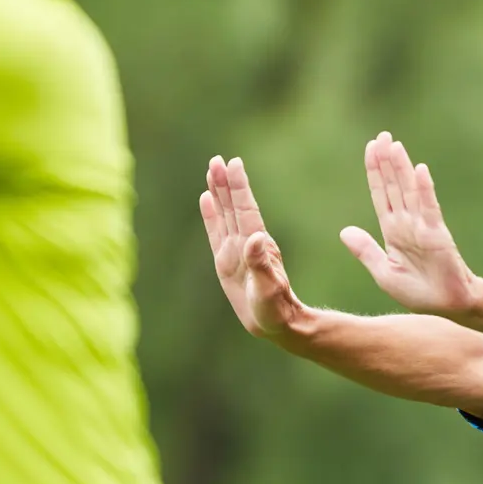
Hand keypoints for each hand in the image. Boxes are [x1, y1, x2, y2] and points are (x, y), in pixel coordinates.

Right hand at [201, 156, 308, 341]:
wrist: (276, 323)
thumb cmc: (274, 310)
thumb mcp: (269, 289)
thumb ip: (262, 264)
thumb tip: (255, 237)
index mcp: (254, 247)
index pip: (245, 210)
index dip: (239, 188)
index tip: (234, 164)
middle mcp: (245, 244)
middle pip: (234, 207)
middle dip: (226, 184)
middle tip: (217, 160)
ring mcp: (235, 251)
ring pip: (225, 215)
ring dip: (218, 193)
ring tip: (212, 170)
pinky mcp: (226, 261)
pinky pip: (216, 232)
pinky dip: (211, 215)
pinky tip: (206, 199)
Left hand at [339, 133, 480, 318]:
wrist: (446, 305)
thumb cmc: (418, 291)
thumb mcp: (383, 272)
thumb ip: (366, 250)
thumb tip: (344, 231)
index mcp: (393, 231)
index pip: (381, 195)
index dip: (375, 172)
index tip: (370, 149)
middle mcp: (407, 223)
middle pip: (394, 186)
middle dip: (387, 161)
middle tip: (381, 136)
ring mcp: (423, 226)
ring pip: (409, 191)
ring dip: (402, 168)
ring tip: (394, 145)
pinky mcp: (437, 234)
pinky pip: (429, 207)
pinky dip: (424, 189)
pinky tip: (419, 170)